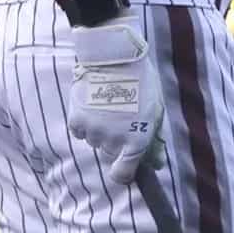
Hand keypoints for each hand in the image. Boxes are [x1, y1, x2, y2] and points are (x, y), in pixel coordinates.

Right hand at [67, 15, 165, 183]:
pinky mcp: (76, 121)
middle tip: (122, 119)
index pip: (122, 175)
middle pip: (110, 154)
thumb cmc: (142, 81)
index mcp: (135, 141)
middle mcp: (112, 142)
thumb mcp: (156, 110)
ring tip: (109, 106)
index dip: (124, 172)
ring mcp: (93, 132)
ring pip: (95, 141)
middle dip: (116, 143)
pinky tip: (95, 104)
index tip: (125, 166)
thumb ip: (154, 140)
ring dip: (101, 130)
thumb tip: (157, 164)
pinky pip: (81, 131)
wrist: (114, 57)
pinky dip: (86, 123)